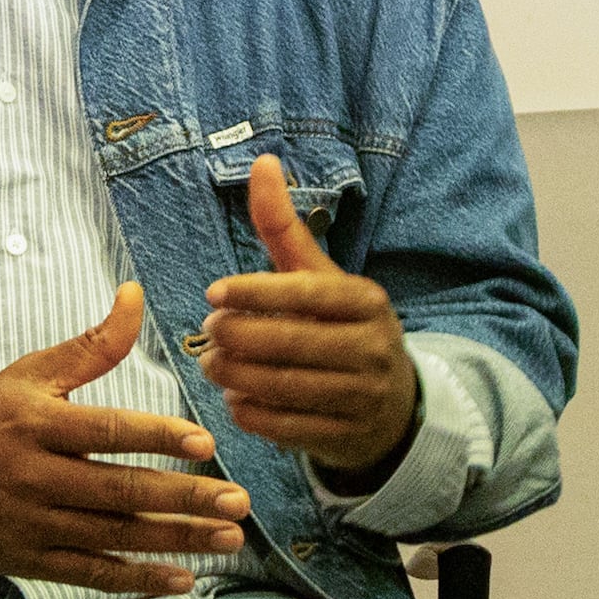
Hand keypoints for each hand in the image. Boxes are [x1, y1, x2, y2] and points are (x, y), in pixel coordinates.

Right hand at [0, 284, 253, 593]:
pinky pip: (92, 573)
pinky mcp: (31, 560)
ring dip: (176, 539)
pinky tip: (183, 578)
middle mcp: (36, 477)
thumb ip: (91, 345)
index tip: (207, 443)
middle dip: (185, 498)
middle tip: (239, 502)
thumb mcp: (29, 374)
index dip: (158, 436)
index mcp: (38, 425)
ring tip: (230, 538)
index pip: (107, 431)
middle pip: (120, 490)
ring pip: (115, 536)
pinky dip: (137, 578)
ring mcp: (33, 524)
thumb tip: (135, 294)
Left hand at [205, 154, 419, 483]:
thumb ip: (284, 227)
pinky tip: (234, 400)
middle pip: (293, 342)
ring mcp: (363, 396)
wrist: (391, 403)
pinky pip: (289, 428)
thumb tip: (262, 161)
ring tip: (210, 364)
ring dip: (237, 377)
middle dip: (239, 337)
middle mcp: (373, 347)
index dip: (256, 292)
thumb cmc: (339, 326)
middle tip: (207, 332)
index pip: (307, 293)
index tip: (213, 292)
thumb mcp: (319, 276)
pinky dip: (254, 415)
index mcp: (366, 301)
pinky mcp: (348, 438)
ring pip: (286, 387)